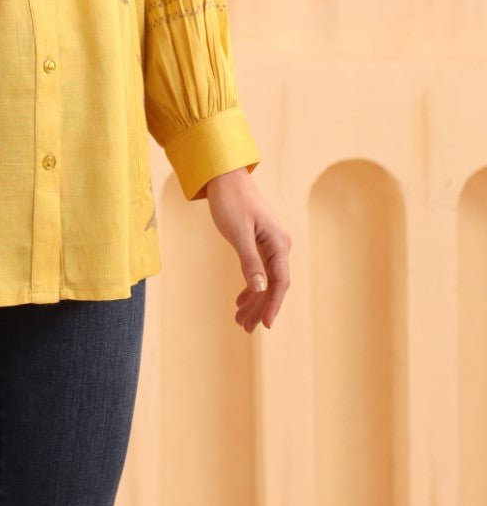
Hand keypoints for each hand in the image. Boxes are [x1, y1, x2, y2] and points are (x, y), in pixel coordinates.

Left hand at [201, 168, 290, 332]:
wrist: (225, 177)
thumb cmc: (231, 201)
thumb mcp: (238, 232)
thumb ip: (249, 261)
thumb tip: (261, 289)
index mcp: (278, 243)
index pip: (280, 281)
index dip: (274, 304)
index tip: (265, 325)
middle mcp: (278, 246)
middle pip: (273, 285)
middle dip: (260, 308)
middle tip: (244, 327)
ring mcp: (269, 245)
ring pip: (265, 281)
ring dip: (254, 301)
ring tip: (240, 321)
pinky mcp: (258, 244)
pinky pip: (258, 271)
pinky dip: (250, 287)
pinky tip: (240, 301)